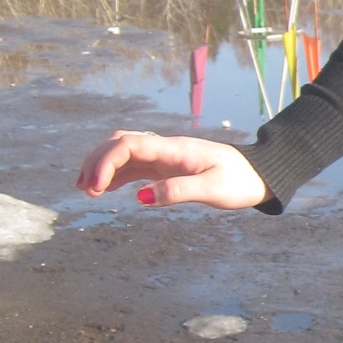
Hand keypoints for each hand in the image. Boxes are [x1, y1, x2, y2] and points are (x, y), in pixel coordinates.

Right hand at [76, 131, 269, 209]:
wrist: (260, 174)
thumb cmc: (240, 181)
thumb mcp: (213, 189)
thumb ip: (178, 192)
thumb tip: (140, 198)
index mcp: (174, 149)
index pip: (128, 144)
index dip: (105, 161)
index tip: (95, 187)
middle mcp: (166, 148)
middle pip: (119, 144)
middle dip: (96, 161)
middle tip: (83, 188)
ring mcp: (166, 157)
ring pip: (124, 154)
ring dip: (102, 167)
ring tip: (85, 190)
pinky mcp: (169, 167)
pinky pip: (136, 166)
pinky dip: (117, 175)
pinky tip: (104, 189)